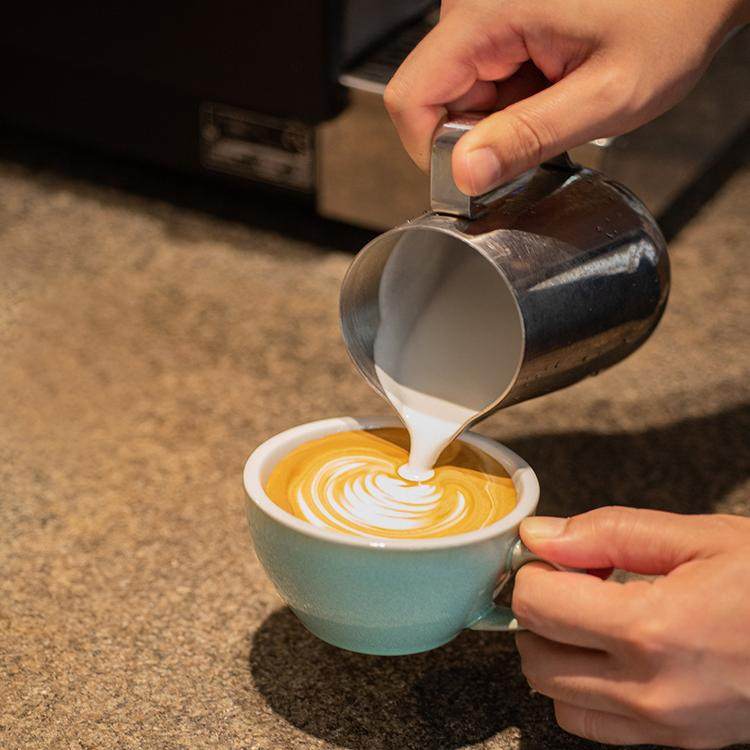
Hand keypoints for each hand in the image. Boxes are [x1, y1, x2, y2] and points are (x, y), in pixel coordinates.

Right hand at [384, 0, 749, 194]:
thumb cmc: (671, 16)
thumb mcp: (606, 95)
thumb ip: (528, 137)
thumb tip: (463, 173)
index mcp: (489, 12)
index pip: (411, 99)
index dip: (435, 152)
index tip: (479, 173)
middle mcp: (473, 2)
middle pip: (432, 99)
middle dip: (479, 134)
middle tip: (542, 127)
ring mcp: (481, 7)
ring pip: (453, 92)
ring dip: (498, 116)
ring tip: (554, 99)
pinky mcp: (492, 16)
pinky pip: (476, 77)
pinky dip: (509, 98)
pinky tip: (549, 85)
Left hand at [513, 507, 749, 747]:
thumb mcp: (699, 537)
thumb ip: (608, 533)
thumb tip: (540, 535)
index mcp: (652, 630)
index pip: (535, 605)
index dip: (534, 571)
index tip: (556, 557)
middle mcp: (650, 691)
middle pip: (534, 655)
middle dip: (539, 611)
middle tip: (575, 581)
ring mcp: (664, 728)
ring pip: (556, 695)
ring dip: (556, 650)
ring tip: (596, 615)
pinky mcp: (677, 744)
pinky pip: (593, 724)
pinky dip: (583, 687)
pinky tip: (614, 651)